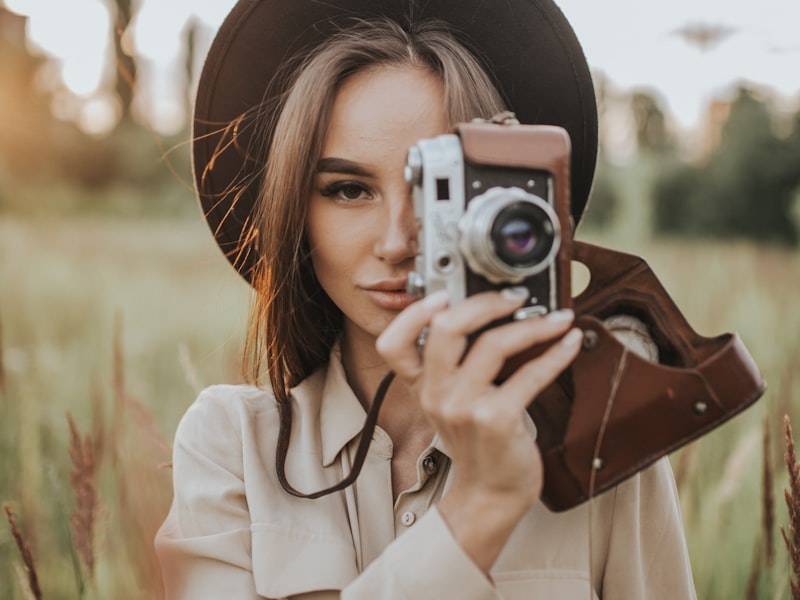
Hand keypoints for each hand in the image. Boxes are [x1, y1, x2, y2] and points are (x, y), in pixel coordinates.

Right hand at [376, 287, 581, 571]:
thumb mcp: (451, 403)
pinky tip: (567, 344)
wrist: (491, 493)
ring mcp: (464, 407)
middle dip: (485, 302)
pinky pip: (529, 375)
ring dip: (532, 325)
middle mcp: (437, 394)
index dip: (413, 313)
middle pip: (446, 328)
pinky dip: (554, 354)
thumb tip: (489, 316)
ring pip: (493, 345)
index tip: (444, 294)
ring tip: (555, 319)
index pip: (392, 343)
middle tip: (514, 296)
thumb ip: (455, 366)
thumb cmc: (478, 443)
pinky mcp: (496, 420)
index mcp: (422, 386)